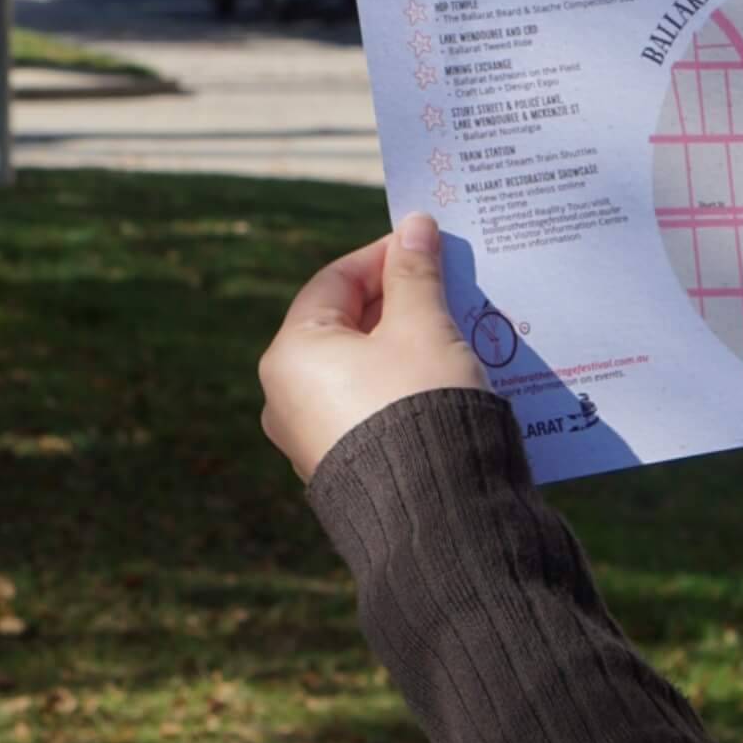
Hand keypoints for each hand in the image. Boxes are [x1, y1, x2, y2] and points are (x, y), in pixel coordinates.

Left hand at [258, 212, 487, 480]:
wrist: (436, 517)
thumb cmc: (420, 404)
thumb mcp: (422, 327)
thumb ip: (415, 273)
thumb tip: (414, 225)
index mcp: (291, 354)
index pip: (335, 280)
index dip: (385, 255)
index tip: (428, 243)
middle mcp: (286, 397)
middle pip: (346, 324)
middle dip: (400, 299)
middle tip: (447, 283)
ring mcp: (312, 438)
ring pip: (361, 366)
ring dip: (406, 340)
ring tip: (455, 325)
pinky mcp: (343, 467)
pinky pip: (370, 404)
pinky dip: (402, 381)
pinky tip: (446, 373)